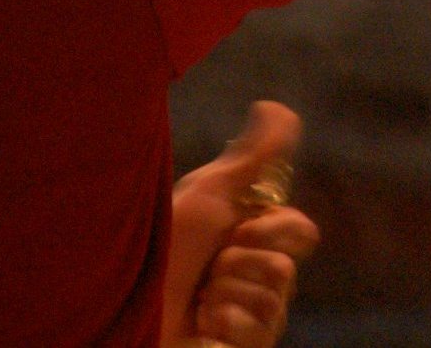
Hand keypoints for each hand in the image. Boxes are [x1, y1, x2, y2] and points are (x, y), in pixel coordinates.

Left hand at [162, 102, 319, 347]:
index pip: (301, 232)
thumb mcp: (209, 191)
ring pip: (275, 302)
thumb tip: (276, 106)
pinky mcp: (243, 345)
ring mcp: (249, 315)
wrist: (129, 301)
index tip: (238, 229)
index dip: (274, 230)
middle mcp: (253, 275)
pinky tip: (201, 323)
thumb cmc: (165, 243)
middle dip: (241, 264)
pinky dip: (225, 324)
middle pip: (287, 268)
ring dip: (228, 295)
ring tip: (197, 297)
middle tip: (209, 266)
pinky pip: (259, 333)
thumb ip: (252, 153)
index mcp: (251, 237)